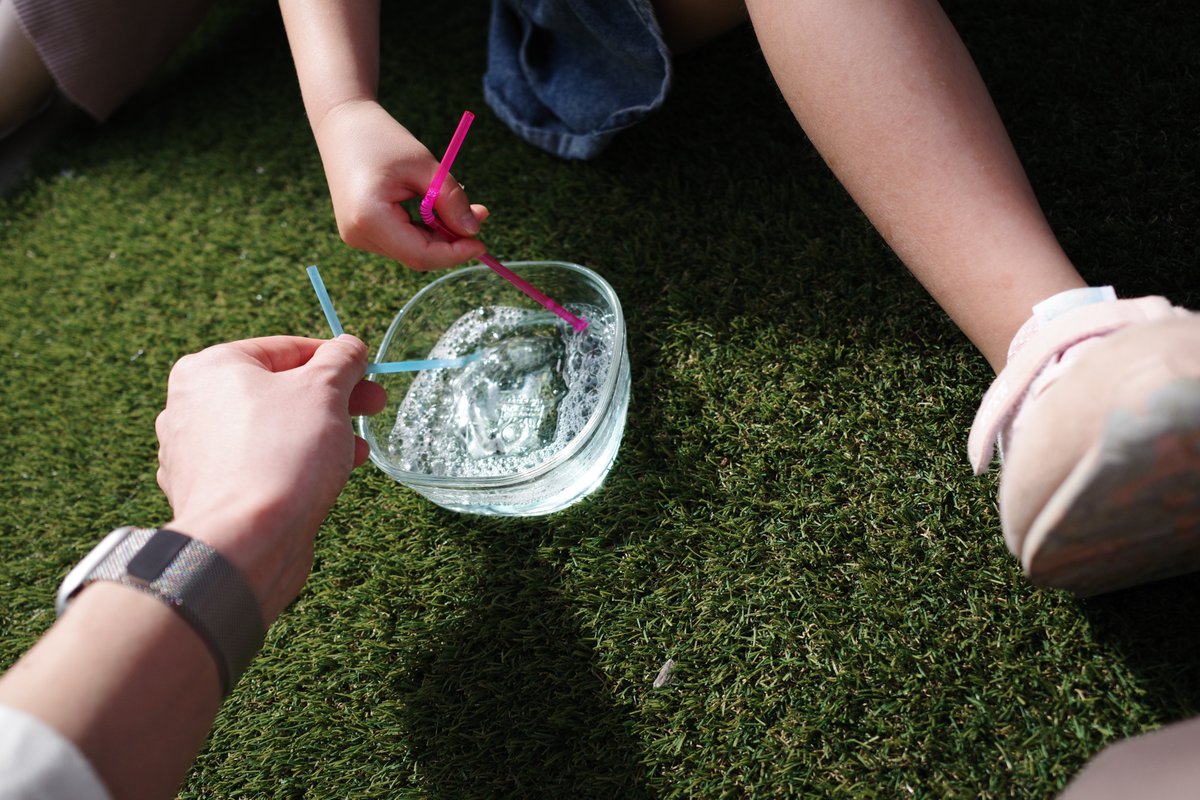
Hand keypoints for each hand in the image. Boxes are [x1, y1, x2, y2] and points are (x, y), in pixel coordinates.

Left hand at [154, 335, 386, 620]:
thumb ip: (341, 359)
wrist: (245, 542)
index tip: (368, 375)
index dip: (335, 360)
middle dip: (331, 401)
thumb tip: (349, 347)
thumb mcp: (325, 391)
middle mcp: (191, 404)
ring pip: (270, 431)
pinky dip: (291, 466)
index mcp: (210, 367)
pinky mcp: (206, 492)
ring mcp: (193, 452)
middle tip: (372, 408)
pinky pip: (257, 466)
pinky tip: (324, 479)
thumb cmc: (282, 454)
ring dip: (318, 435)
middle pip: (277, 391)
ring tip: (355, 452)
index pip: (285, 349)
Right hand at [313, 99, 490, 269]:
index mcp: (369, 218)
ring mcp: (356, 235)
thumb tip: (473, 231)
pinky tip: (433, 208)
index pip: (420, 255)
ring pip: (411, 251)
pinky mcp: (360, 231)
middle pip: (417, 256)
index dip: (454, 254)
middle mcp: (358, 234)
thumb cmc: (381, 138)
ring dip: (439, 235)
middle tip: (480, 213)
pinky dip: (423, 230)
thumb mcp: (424, 165)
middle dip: (451, 241)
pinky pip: (401, 241)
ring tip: (456, 203)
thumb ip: (450, 200)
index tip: (481, 241)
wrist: (341, 123)